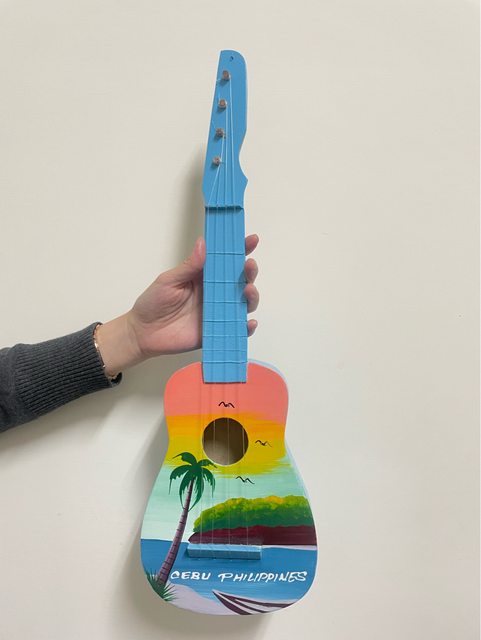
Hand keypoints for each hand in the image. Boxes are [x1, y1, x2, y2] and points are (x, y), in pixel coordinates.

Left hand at [95, 235, 259, 376]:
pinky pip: (237, 329)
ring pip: (244, 303)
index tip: (251, 240)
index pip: (226, 260)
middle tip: (249, 266)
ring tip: (247, 290)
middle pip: (241, 280)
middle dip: (250, 272)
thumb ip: (188, 266)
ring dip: (252, 296)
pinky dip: (247, 327)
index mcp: (204, 276)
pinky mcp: (217, 330)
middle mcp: (215, 293)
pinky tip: (248, 322)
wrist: (143, 333)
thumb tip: (203, 244)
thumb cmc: (153, 303)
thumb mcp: (169, 280)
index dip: (241, 249)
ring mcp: (218, 312)